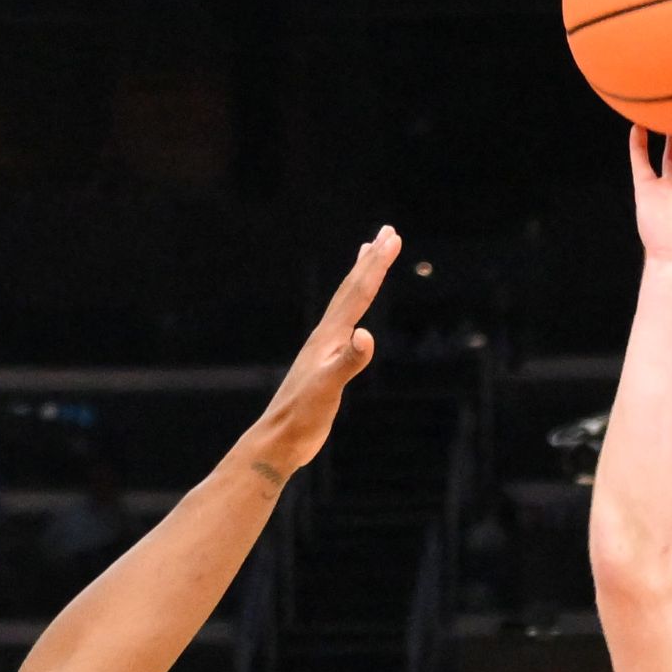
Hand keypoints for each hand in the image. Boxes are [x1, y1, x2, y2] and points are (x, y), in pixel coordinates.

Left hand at [231, 229, 398, 487]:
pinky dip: (352, 309)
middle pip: (351, 289)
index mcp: (330, 336)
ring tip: (367, 255)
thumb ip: (348, 362)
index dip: (376, 265)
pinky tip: (355, 315)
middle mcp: (326, 335)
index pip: (358, 293)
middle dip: (371, 260)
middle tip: (388, 232)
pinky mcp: (325, 363)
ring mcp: (324, 348)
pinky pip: (343, 325)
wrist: (279, 439)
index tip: (392, 237)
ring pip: (345, 303)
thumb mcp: (328, 389)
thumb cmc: (303, 417)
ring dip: (360, 278)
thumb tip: (367, 335)